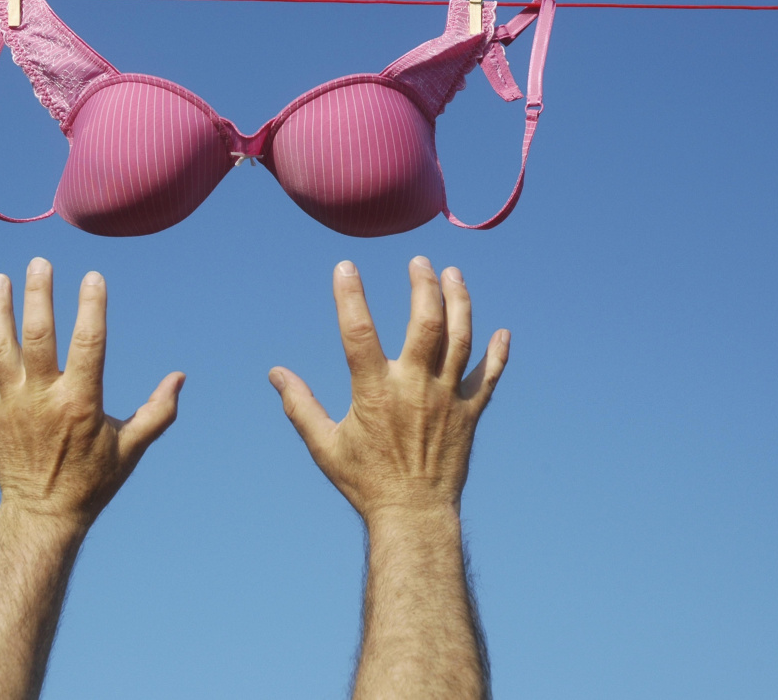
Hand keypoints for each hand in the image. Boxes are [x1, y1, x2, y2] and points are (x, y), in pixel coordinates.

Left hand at [0, 258, 184, 528]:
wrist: (43, 515)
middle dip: (38, 295)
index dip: (92, 308)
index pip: (89, 344)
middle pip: (37, 336)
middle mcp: (43, 399)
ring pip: (1, 349)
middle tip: (40, 263)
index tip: (93, 277)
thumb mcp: (132, 448)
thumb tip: (180, 378)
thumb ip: (158, 411)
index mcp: (81, 403)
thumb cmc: (94, 481)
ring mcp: (12, 406)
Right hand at [269, 257, 507, 522]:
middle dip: (424, 286)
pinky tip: (502, 332)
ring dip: (460, 302)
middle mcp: (414, 387)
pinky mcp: (470, 414)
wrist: (413, 515)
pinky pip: (489, 377)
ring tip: (454, 274)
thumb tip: (275, 374)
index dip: (349, 296)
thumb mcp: (324, 445)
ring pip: (460, 339)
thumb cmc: (364, 481)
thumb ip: (299, 405)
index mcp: (375, 391)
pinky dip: (498, 353)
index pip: (357, 331)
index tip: (344, 267)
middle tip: (420, 262)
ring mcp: (448, 398)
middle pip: (426, 323)